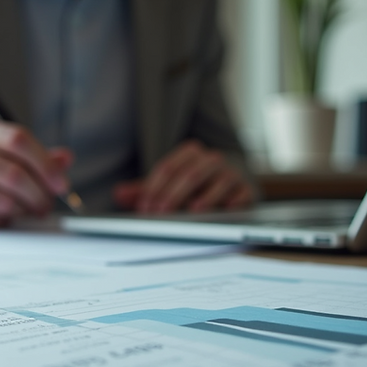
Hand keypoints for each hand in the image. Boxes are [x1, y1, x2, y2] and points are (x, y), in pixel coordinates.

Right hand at [0, 116, 71, 226]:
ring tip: (24, 212)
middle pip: (14, 174)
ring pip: (4, 201)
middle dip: (39, 195)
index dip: (46, 163)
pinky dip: (1, 222)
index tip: (61, 183)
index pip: (18, 140)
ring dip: (22, 211)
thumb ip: (30, 155)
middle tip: (47, 206)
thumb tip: (66, 159)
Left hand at [113, 140, 253, 213]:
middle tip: (161, 213)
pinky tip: (225, 210)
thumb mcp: (167, 186)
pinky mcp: (247, 189)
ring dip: (205, 196)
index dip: (154, 187)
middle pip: (190, 174)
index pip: (169, 167)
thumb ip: (143, 189)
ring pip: (217, 181)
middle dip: (174, 194)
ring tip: (193, 210)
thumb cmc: (194, 186)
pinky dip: (234, 201)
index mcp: (190, 153)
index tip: (144, 206)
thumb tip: (119, 194)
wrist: (232, 184)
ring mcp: (231, 173)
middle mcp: (212, 159)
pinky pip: (242, 193)